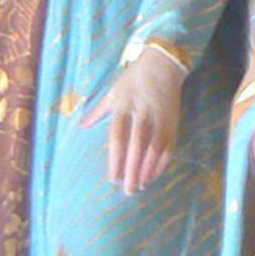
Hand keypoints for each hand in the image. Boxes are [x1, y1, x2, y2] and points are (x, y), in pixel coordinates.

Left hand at [81, 47, 185, 192]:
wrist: (163, 65)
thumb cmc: (134, 79)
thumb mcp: (113, 91)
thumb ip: (98, 111)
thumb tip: (82, 126)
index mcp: (124, 106)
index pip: (118, 137)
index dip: (115, 159)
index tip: (112, 177)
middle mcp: (142, 114)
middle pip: (137, 147)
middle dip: (132, 171)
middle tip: (127, 190)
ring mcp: (159, 120)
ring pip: (154, 150)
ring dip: (147, 171)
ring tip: (140, 186)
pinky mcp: (172, 124)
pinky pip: (168, 148)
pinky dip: (161, 164)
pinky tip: (153, 175)